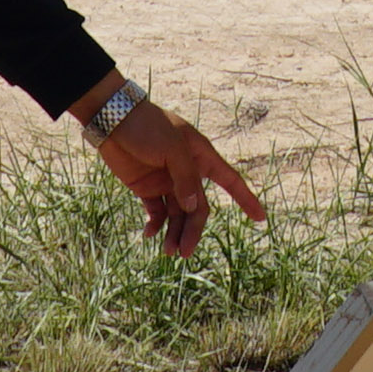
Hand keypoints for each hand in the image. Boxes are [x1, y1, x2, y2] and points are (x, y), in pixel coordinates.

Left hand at [81, 92, 265, 256]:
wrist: (111, 119)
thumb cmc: (147, 126)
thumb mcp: (171, 148)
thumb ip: (185, 178)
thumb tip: (194, 207)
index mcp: (201, 156)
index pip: (230, 181)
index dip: (246, 199)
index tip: (260, 218)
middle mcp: (187, 172)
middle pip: (198, 208)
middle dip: (192, 230)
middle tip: (184, 253)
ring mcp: (167, 182)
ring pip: (177, 214)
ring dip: (174, 233)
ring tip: (167, 251)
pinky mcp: (146, 188)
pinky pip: (156, 212)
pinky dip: (155, 225)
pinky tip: (149, 235)